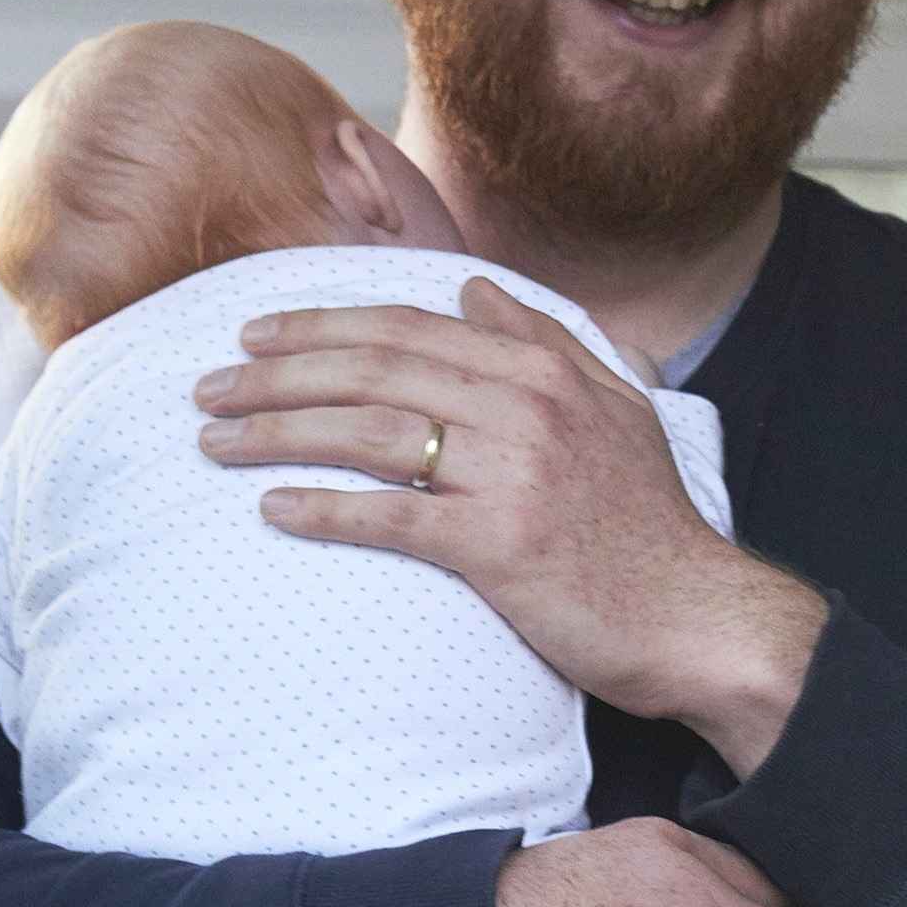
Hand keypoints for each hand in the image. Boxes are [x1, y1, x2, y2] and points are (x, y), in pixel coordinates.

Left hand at [194, 277, 825, 773]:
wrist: (697, 617)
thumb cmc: (649, 525)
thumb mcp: (614, 410)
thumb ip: (543, 342)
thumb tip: (472, 289)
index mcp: (542, 370)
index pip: (405, 328)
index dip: (320, 325)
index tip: (255, 333)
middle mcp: (525, 407)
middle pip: (372, 370)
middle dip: (277, 372)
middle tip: (208, 385)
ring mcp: (512, 474)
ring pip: (368, 433)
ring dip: (278, 432)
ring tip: (215, 441)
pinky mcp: (499, 545)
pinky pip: (391, 517)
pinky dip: (324, 510)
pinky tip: (272, 509)